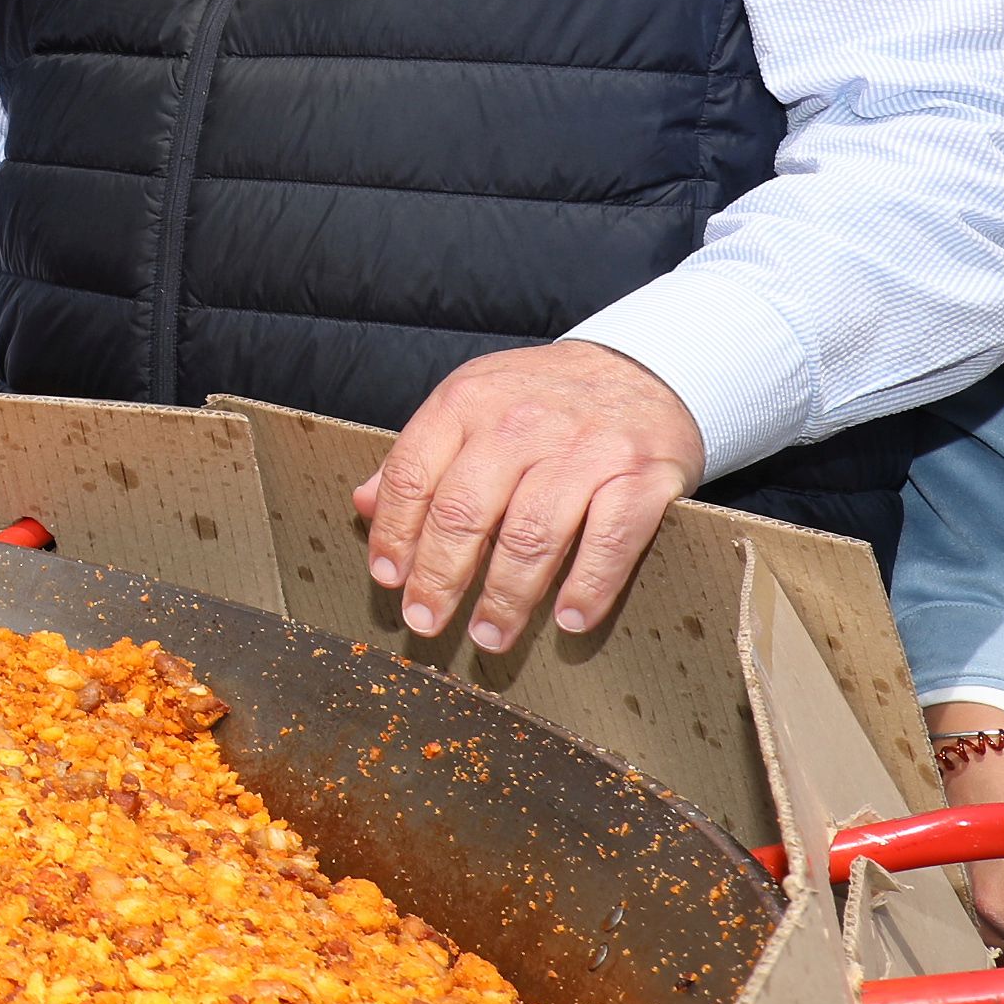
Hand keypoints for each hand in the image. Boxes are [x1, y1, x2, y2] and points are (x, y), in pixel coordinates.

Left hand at [355, 339, 706, 652]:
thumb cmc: (543, 398)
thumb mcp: (471, 405)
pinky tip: (568, 619)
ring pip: (531, 537)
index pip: (413, 475)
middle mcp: (520, 423)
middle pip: (464, 514)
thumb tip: (363, 505)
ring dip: (506, 598)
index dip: (394, 533)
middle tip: (426, 620)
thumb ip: (420, 455)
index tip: (388, 578)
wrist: (641, 368)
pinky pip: (609, 542)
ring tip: (489, 636)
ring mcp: (583, 449)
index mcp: (466, 402)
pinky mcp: (640, 475)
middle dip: (439, 578)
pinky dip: (587, 587)